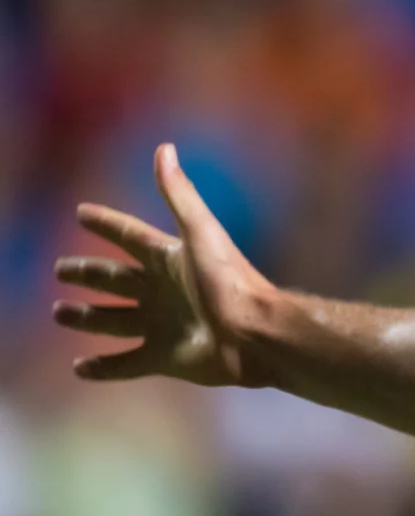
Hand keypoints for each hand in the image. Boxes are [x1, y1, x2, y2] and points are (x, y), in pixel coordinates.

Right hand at [52, 144, 275, 386]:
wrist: (255, 334)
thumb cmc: (229, 281)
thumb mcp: (201, 232)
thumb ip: (180, 194)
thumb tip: (164, 148)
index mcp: (170, 259)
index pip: (130, 236)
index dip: (107, 224)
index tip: (82, 213)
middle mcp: (163, 291)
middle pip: (115, 280)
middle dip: (87, 274)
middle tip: (59, 270)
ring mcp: (162, 326)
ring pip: (113, 321)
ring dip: (87, 318)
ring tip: (60, 313)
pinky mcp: (164, 358)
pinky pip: (125, 363)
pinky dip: (102, 367)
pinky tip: (78, 367)